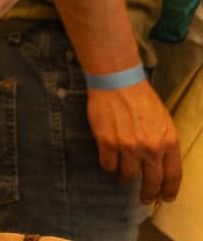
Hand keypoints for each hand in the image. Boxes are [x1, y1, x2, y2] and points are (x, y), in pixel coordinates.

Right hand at [88, 79, 180, 203]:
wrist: (118, 82)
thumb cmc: (142, 99)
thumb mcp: (164, 122)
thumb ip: (164, 144)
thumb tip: (161, 164)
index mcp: (169, 142)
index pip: (173, 176)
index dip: (169, 191)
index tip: (164, 197)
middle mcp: (151, 148)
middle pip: (152, 182)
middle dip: (148, 193)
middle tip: (144, 198)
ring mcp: (129, 147)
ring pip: (128, 175)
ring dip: (125, 176)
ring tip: (123, 170)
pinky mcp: (108, 143)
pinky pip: (108, 165)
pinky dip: (109, 165)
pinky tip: (109, 158)